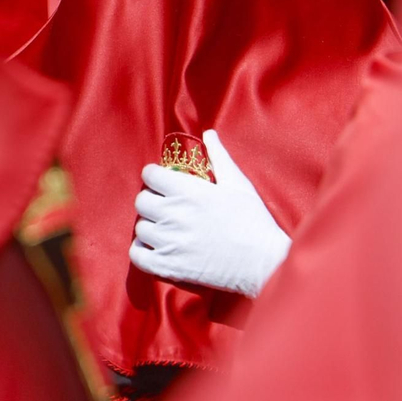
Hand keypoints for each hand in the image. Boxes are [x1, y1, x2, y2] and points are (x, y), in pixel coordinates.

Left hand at [128, 129, 290, 296]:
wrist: (264, 263)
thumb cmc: (253, 221)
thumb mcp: (238, 184)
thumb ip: (219, 157)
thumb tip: (208, 133)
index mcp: (188, 191)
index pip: (149, 175)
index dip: (156, 177)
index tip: (164, 183)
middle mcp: (174, 214)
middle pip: (141, 201)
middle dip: (152, 200)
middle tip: (167, 207)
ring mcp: (169, 242)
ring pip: (140, 228)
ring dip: (151, 226)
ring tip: (167, 229)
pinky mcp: (168, 267)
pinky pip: (137, 256)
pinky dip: (143, 251)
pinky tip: (158, 248)